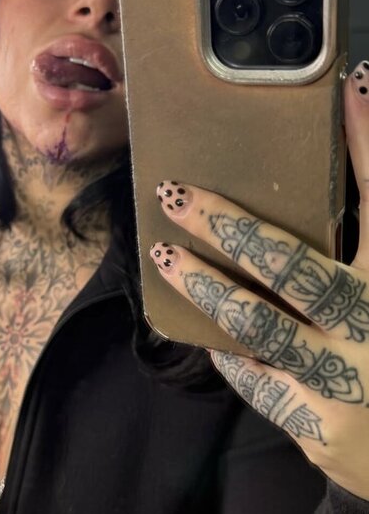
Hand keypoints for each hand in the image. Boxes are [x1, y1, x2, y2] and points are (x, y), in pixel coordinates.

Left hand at [149, 73, 368, 502]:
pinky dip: (230, 353)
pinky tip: (201, 332)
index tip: (354, 86)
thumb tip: (341, 184)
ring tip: (164, 252)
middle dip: (229, 224)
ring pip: (258, 325)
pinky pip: (258, 382)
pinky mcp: (317, 427)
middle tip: (176, 194)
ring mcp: (342, 381)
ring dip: (205, 284)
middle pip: (293, 265)